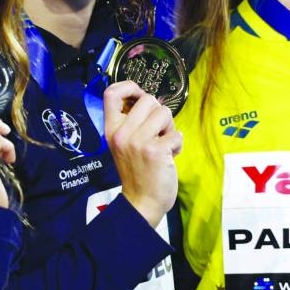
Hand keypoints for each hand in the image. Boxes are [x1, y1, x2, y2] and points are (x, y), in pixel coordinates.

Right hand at [103, 80, 182, 227]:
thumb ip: (131, 122)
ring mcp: (138, 142)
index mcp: (111, 129)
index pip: (111, 93)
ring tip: (164, 145)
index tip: (139, 98)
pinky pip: (177, 134)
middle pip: (148, 99)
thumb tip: (150, 100)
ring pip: (165, 113)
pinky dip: (178, 144)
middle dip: (159, 113)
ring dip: (170, 128)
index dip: (129, 87)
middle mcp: (122, 133)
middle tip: (158, 132)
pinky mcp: (155, 151)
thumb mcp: (124, 144)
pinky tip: (169, 157)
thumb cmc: (137, 170)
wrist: (141, 202)